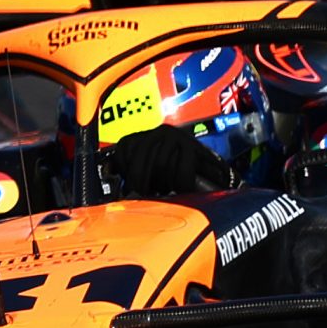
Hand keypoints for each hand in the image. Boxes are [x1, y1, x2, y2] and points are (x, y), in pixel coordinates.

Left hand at [108, 125, 229, 195]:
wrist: (215, 176)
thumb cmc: (179, 176)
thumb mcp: (153, 169)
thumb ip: (134, 169)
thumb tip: (110, 174)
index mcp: (146, 135)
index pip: (124, 149)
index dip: (127, 171)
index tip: (131, 187)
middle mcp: (160, 132)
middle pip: (141, 158)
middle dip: (143, 182)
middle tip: (150, 195)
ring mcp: (177, 137)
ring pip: (162, 165)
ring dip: (165, 184)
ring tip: (169, 191)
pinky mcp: (193, 146)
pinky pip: (182, 170)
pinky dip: (181, 184)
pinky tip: (182, 189)